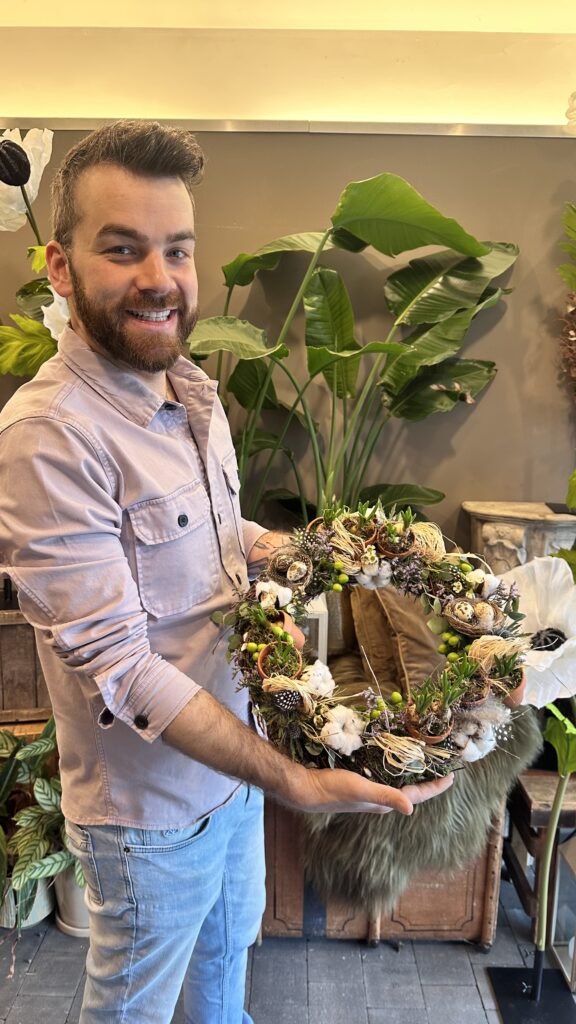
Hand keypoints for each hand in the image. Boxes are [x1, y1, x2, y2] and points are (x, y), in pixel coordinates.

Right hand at [286, 767, 453, 815]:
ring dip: (412, 772)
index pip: (417, 795)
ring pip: (398, 781)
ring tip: (425, 759)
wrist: (307, 788)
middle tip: (442, 765)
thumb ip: (386, 797)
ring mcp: (370, 789)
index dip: (436, 786)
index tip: (452, 776)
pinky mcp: (359, 780)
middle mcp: (380, 797)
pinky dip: (394, 765)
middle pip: (411, 789)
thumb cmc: (334, 790)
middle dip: (428, 778)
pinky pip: (384, 773)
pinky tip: (393, 756)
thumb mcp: (362, 790)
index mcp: (384, 801)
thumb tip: (412, 808)